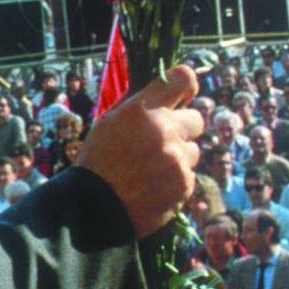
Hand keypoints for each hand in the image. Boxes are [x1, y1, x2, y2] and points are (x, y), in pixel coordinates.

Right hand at [78, 66, 201, 237]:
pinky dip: (175, 181)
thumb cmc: (98, 162)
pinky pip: (189, 175)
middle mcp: (164, 130)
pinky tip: (152, 187)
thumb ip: (138, 105)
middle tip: (162, 141)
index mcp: (142, 109)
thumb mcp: (109, 122)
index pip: (183, 78)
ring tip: (151, 170)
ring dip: (178, 157)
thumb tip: (161, 91)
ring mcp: (177, 158)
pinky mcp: (185, 184)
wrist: (92, 209)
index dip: (186, 85)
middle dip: (182, 128)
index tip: (183, 95)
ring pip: (193, 150)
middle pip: (196, 118)